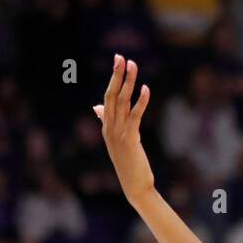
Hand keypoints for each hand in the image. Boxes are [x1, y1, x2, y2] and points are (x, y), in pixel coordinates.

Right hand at [93, 54, 155, 204]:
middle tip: (121, 56)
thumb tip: (96, 106)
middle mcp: (109, 126)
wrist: (134, 186)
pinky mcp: (130, 139)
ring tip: (133, 65)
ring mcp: (118, 133)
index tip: (118, 61)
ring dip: (128, 82)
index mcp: (106, 125)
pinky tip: (145, 89)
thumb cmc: (129, 163)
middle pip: (112, 95)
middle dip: (117, 74)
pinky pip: (135, 116)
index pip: (108, 96)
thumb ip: (107, 121)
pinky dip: (140, 101)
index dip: (113, 78)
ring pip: (122, 102)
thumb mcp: (117, 140)